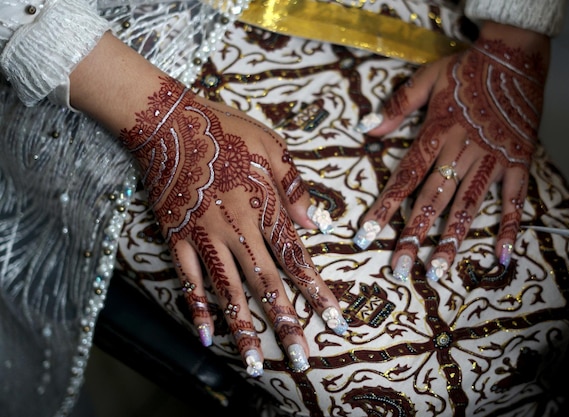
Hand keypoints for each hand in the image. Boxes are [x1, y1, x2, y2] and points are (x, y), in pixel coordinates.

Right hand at [70, 33, 346, 375]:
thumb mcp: (272, 146)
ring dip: (245, 330)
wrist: (169, 121)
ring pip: (229, 292)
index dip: (316, 291)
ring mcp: (205, 237)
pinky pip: (189, 280)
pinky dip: (198, 309)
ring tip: (256, 364)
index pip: (297, 259)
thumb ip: (295, 187)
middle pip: (267, 284)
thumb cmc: (225, 129)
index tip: (334, 320)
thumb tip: (316, 223)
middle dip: (287, 324)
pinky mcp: (178, 238)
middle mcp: (238, 230)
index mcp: (265, 208)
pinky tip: (208, 337)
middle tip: (302, 359)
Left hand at [352, 22, 550, 281]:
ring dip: (452, 239)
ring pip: (468, 205)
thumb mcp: (427, 79)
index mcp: (436, 133)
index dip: (384, 208)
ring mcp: (491, 159)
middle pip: (433, 199)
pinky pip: (514, 199)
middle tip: (399, 267)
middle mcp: (461, 152)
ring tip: (438, 271)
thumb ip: (397, 105)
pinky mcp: (518, 162)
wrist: (516, 57)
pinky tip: (501, 255)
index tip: (366, 235)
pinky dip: (509, 227)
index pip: (405, 177)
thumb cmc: (467, 69)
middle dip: (414, 235)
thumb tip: (366, 128)